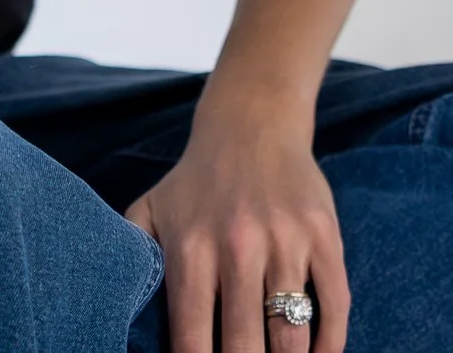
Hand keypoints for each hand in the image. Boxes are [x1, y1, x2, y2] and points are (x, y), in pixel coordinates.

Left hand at [124, 120, 349, 352]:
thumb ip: (132, 262)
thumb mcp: (148, 213)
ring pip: (292, 335)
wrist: (252, 122)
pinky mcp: (325, 236)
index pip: (192, 340)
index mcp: (191, 250)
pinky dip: (330, 344)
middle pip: (244, 347)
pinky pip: (335, 306)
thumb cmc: (195, 181)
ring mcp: (286, 242)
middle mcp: (238, 247)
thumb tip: (117, 314)